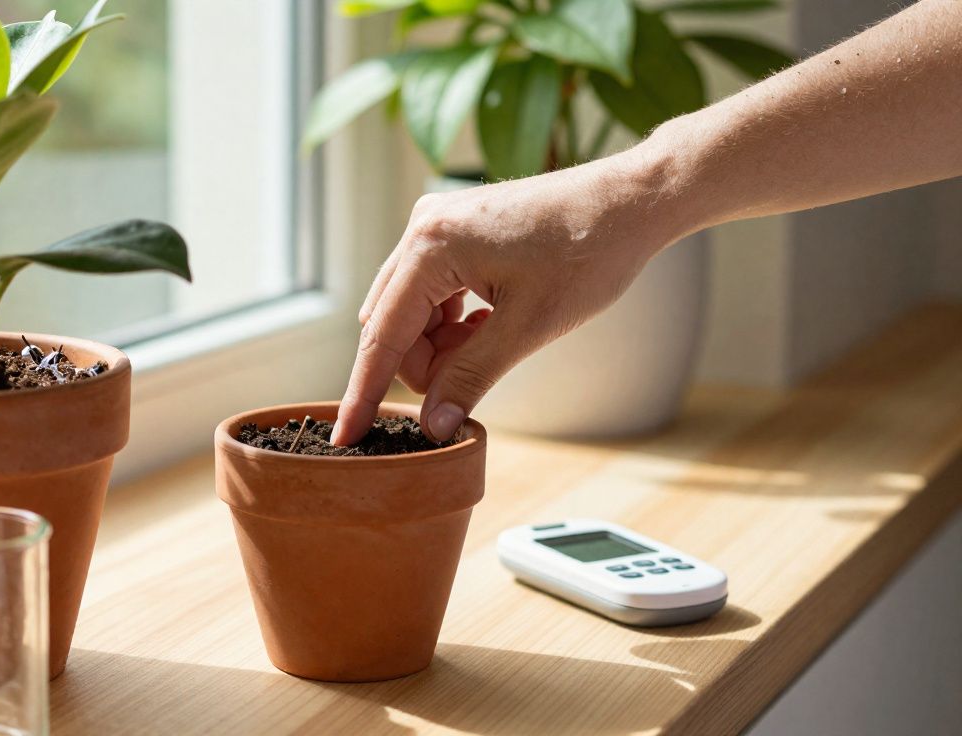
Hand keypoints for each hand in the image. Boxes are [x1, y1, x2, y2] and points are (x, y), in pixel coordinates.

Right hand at [331, 144, 692, 445]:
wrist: (630, 201)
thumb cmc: (588, 253)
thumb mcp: (528, 327)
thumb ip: (471, 377)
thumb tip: (432, 425)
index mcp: (431, 247)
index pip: (382, 337)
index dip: (364, 393)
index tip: (345, 437)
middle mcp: (422, 229)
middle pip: (394, 326)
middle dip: (426, 365)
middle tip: (471, 381)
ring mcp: (436, 225)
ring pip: (412, 312)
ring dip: (443, 345)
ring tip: (494, 343)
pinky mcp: (453, 229)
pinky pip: (431, 292)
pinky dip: (453, 322)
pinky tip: (491, 324)